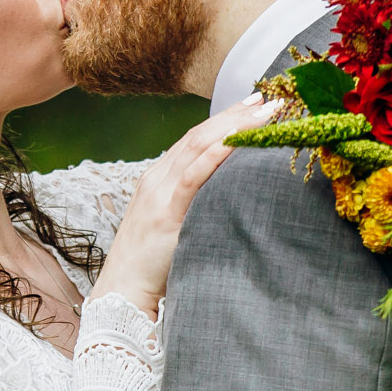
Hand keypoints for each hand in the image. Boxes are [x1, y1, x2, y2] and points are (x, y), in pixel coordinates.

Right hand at [91, 96, 280, 317]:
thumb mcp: (174, 226)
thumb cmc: (152, 265)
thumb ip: (193, 206)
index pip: (195, 139)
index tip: (253, 104)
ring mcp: (158, 194)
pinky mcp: (165, 215)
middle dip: (234, 114)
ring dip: (232, 127)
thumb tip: (228, 197)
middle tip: (268, 98)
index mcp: (158, 180)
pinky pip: (191, 178)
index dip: (224, 119)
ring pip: (197, 148)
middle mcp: (157, 179)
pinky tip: (235, 142)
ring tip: (264, 113)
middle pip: (199, 136)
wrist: (123, 292)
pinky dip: (214, 156)